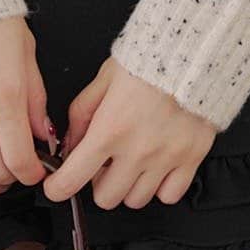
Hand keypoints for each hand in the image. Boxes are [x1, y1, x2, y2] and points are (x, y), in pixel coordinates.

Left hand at [41, 56, 217, 209]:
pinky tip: (157, 165)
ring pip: (136, 201)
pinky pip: (170, 195)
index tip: (56, 187)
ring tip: (133, 159)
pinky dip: (160, 186)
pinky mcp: (192, 158)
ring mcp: (166, 158)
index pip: (72, 179)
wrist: (193, 49)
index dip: (57, 188)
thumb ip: (81, 113)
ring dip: (129, 184)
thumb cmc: (147, 60)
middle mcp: (137, 150)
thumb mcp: (104, 79)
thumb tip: (69, 145)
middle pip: (106, 198)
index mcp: (110, 129)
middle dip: (98, 182)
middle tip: (105, 161)